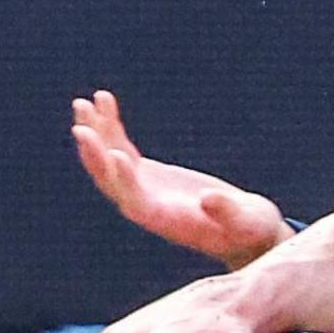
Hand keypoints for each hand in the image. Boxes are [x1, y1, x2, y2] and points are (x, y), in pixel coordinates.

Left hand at [72, 90, 292, 269]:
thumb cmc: (251, 230)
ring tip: (84, 103)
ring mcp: (142, 188)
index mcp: (166, 221)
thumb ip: (228, 213)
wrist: (247, 231)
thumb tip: (210, 199)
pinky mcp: (148, 175)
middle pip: (111, 181)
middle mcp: (146, 206)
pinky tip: (104, 101)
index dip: (125, 180)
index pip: (136, 201)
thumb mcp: (247, 223)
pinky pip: (121, 148)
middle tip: (82, 128)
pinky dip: (111, 127)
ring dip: (95, 133)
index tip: (116, 154)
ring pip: (109, 161)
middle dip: (96, 155)